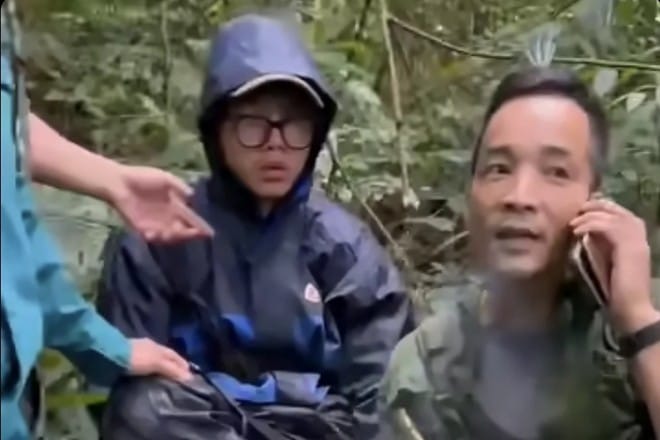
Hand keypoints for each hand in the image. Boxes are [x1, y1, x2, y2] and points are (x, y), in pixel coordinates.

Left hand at [108, 165, 213, 242]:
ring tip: (177, 232)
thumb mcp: (166, 178)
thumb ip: (179, 187)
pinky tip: (156, 233)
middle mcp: (166, 217)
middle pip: (182, 230)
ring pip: (169, 236)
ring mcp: (154, 224)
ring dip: (175, 237)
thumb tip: (192, 196)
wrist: (120, 182)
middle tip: (195, 234)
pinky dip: (156, 237)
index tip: (210, 233)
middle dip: (190, 234)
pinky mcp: (141, 228)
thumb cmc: (143, 177)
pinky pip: (152, 236)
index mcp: (174, 206)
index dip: (200, 226)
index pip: (190, 219)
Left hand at [128, 338, 192, 381]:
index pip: (175, 355)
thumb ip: (172, 369)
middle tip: (178, 381)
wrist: (110, 356)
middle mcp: (150, 348)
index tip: (189, 376)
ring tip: (165, 382)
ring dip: (160, 370)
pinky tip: (149, 380)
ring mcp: (138, 353)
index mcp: (159, 347)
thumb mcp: (157, 363)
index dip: (183, 365)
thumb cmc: (137, 358)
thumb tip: (189, 377)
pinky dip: (149, 373)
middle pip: (165, 358)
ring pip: (154, 362)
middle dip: (173, 367)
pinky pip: (143, 367)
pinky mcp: (128, 361)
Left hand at [570, 198, 656, 333]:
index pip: (621, 213)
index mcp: (636, 239)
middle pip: (618, 209)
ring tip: (574, 225)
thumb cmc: (616, 289)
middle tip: (578, 211)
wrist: (631, 308)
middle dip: (596, 206)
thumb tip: (586, 230)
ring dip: (590, 217)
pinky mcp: (630, 247)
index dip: (601, 208)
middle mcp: (640, 236)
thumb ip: (599, 244)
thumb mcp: (605, 260)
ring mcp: (637, 241)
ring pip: (612, 216)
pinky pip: (609, 226)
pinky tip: (577, 233)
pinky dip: (591, 226)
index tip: (582, 212)